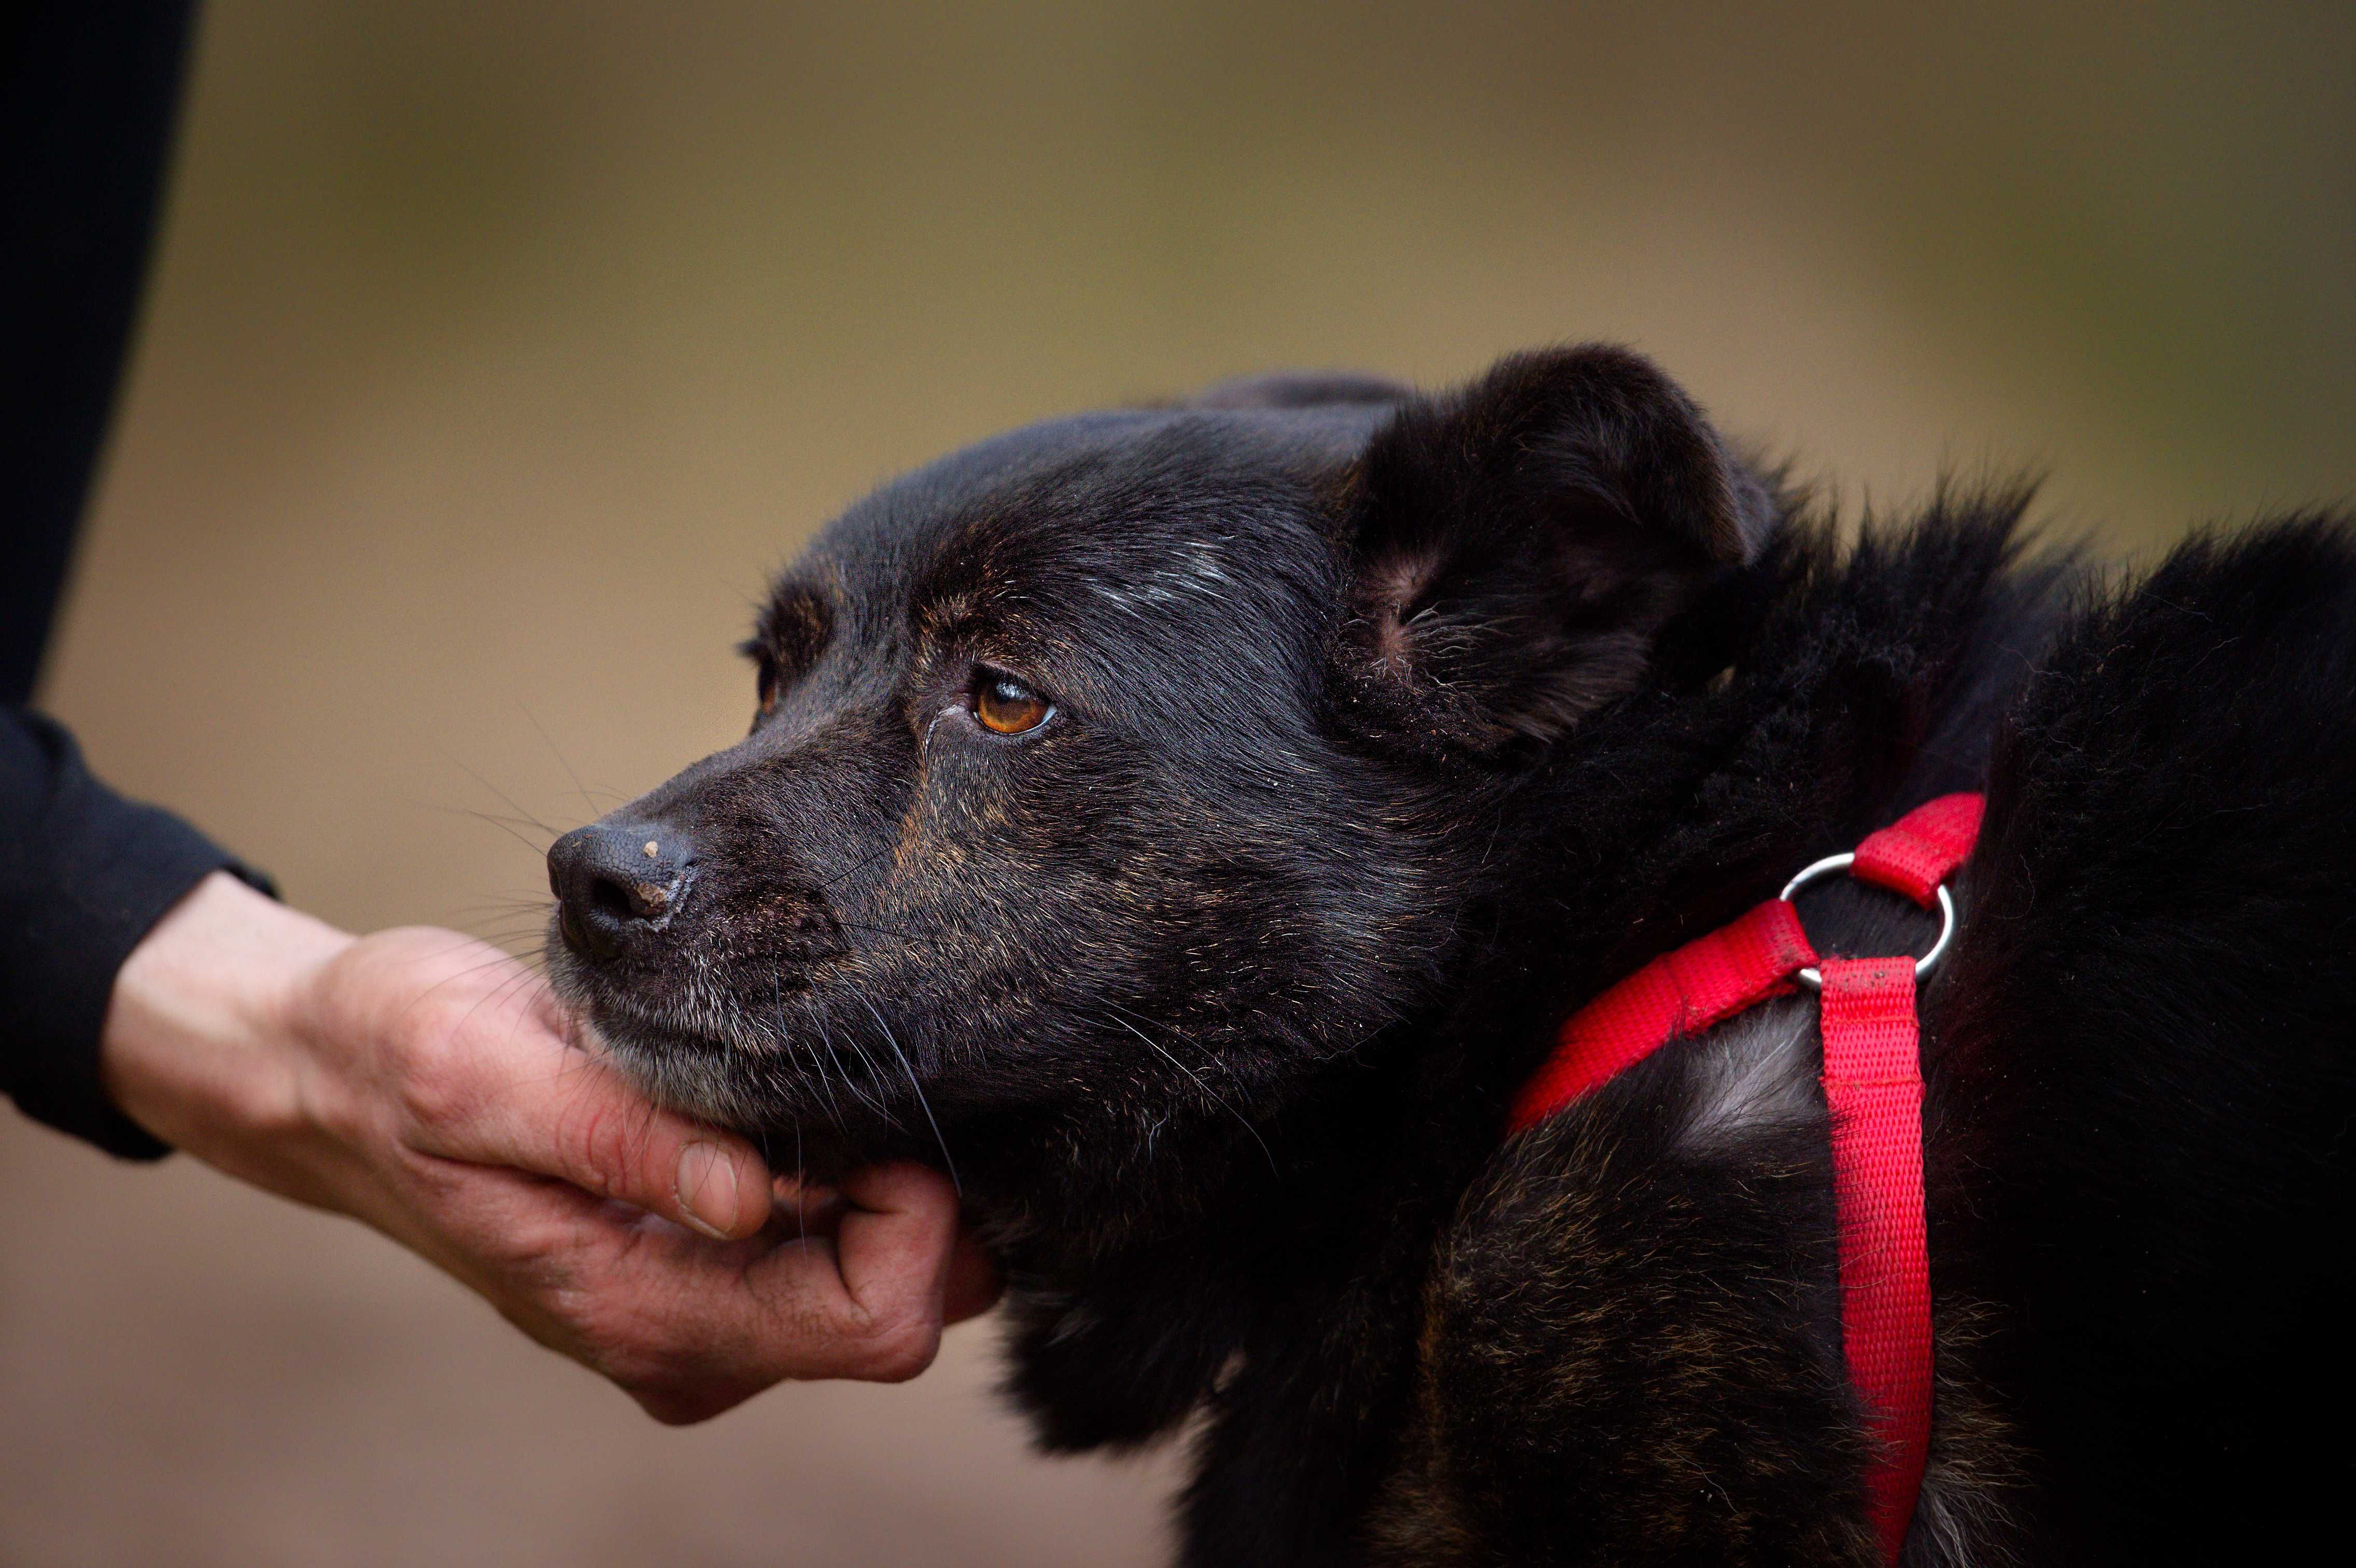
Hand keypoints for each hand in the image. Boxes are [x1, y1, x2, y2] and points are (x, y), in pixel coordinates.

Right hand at [99, 872, 996, 1422]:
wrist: (332, 1077)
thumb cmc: (399, 1058)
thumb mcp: (492, 1072)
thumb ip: (625, 1138)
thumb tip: (750, 1195)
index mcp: (642, 1313)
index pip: (875, 1321)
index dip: (914, 1215)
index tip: (867, 1108)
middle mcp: (687, 1345)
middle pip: (904, 1315)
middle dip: (922, 1205)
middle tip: (857, 1081)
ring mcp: (704, 1317)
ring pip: (887, 1285)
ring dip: (890, 1191)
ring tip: (816, 1085)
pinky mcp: (710, 1273)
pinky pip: (842, 1255)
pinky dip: (857, 1185)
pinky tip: (802, 1105)